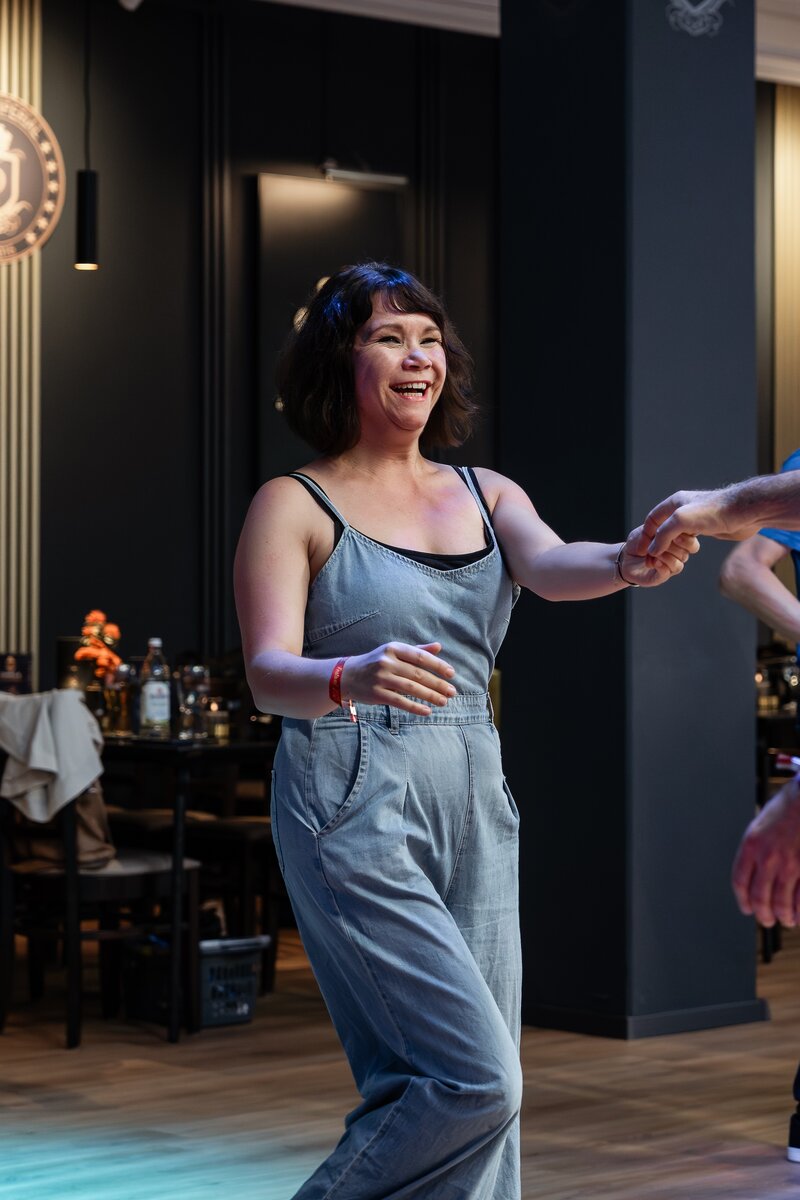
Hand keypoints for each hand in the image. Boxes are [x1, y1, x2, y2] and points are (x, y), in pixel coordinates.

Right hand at [341, 641, 456, 715]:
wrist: (347, 675)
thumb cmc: (376, 662)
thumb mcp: (394, 652)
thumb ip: (417, 650)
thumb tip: (439, 647)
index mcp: (393, 648)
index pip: (420, 656)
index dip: (438, 665)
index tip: (451, 674)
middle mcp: (386, 662)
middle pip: (418, 674)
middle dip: (437, 684)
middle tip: (452, 692)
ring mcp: (380, 678)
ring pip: (411, 688)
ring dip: (430, 696)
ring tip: (443, 701)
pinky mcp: (376, 693)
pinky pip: (400, 702)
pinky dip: (415, 707)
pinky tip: (427, 711)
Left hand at [617, 524, 699, 587]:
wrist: (626, 558)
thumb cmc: (637, 543)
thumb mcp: (645, 530)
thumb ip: (657, 528)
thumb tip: (669, 531)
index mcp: (677, 541)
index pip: (691, 540)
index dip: (684, 536)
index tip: (673, 533)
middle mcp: (678, 554)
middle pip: (688, 551)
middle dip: (673, 545)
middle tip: (659, 543)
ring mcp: (671, 566)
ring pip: (680, 562)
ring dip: (665, 556)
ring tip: (652, 553)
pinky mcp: (662, 575)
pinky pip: (669, 571)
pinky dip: (661, 565)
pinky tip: (653, 562)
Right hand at [644, 489, 762, 559]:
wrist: (745, 512)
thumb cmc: (714, 511)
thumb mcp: (681, 520)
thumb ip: (664, 534)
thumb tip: (653, 549)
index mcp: (674, 503)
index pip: (651, 520)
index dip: (645, 536)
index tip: (642, 552)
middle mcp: (682, 509)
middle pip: (663, 529)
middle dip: (660, 544)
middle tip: (658, 559)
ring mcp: (694, 519)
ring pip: (676, 537)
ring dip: (675, 548)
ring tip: (679, 554)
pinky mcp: (706, 528)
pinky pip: (689, 540)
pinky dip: (687, 548)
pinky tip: (691, 552)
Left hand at [732, 777, 799, 926]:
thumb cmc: (788, 806)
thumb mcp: (761, 824)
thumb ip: (757, 848)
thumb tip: (755, 870)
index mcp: (751, 845)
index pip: (740, 882)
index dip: (743, 900)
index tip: (746, 908)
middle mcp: (767, 857)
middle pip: (759, 897)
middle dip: (762, 914)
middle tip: (766, 920)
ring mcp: (789, 865)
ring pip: (781, 903)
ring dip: (783, 916)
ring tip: (786, 920)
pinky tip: (799, 913)